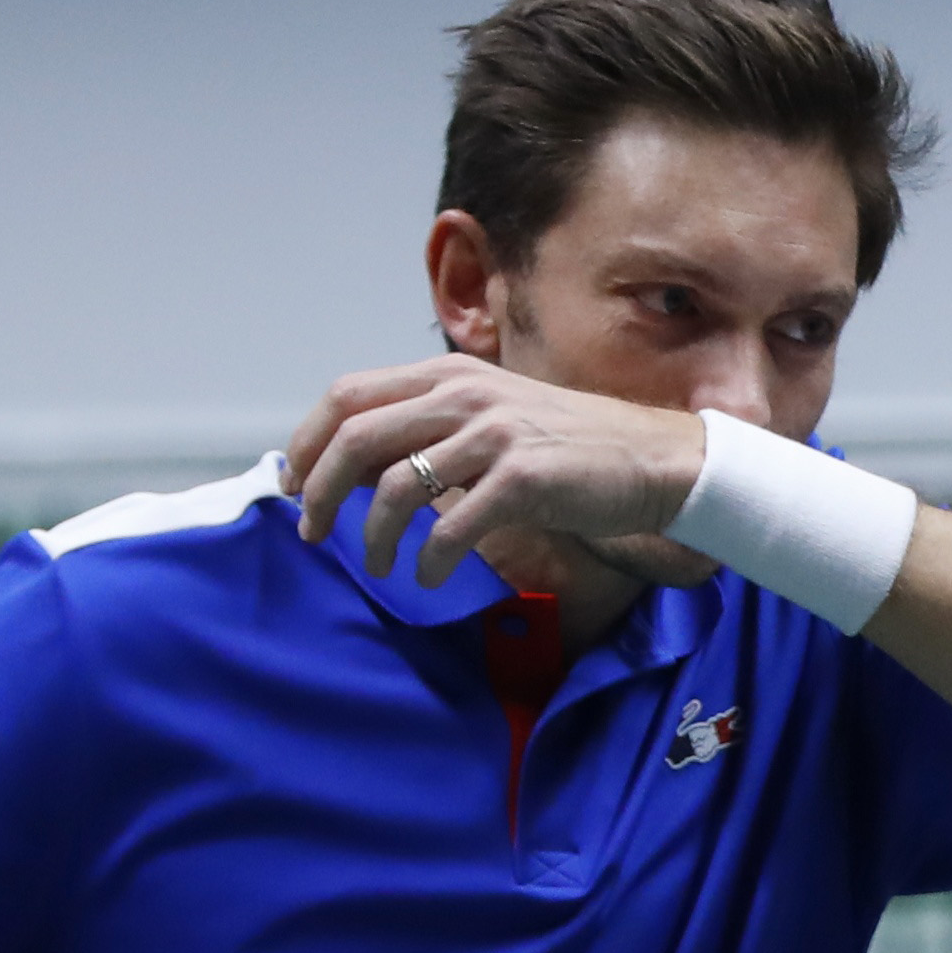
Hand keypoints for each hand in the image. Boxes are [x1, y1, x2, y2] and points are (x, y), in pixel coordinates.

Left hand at [284, 359, 706, 585]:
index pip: (348, 395)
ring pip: (394, 486)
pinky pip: (450, 527)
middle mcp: (465, 394)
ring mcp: (494, 434)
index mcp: (450, 374)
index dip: (308, 442)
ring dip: (373, 537)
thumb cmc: (572, 447)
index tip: (296, 484)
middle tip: (312, 532)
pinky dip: (429, 561)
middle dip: (319, 492)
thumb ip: (435, 427)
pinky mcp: (523, 478)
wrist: (655, 459)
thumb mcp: (494, 416)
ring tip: (380, 566)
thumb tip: (368, 465)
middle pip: (356, 438)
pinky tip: (429, 578)